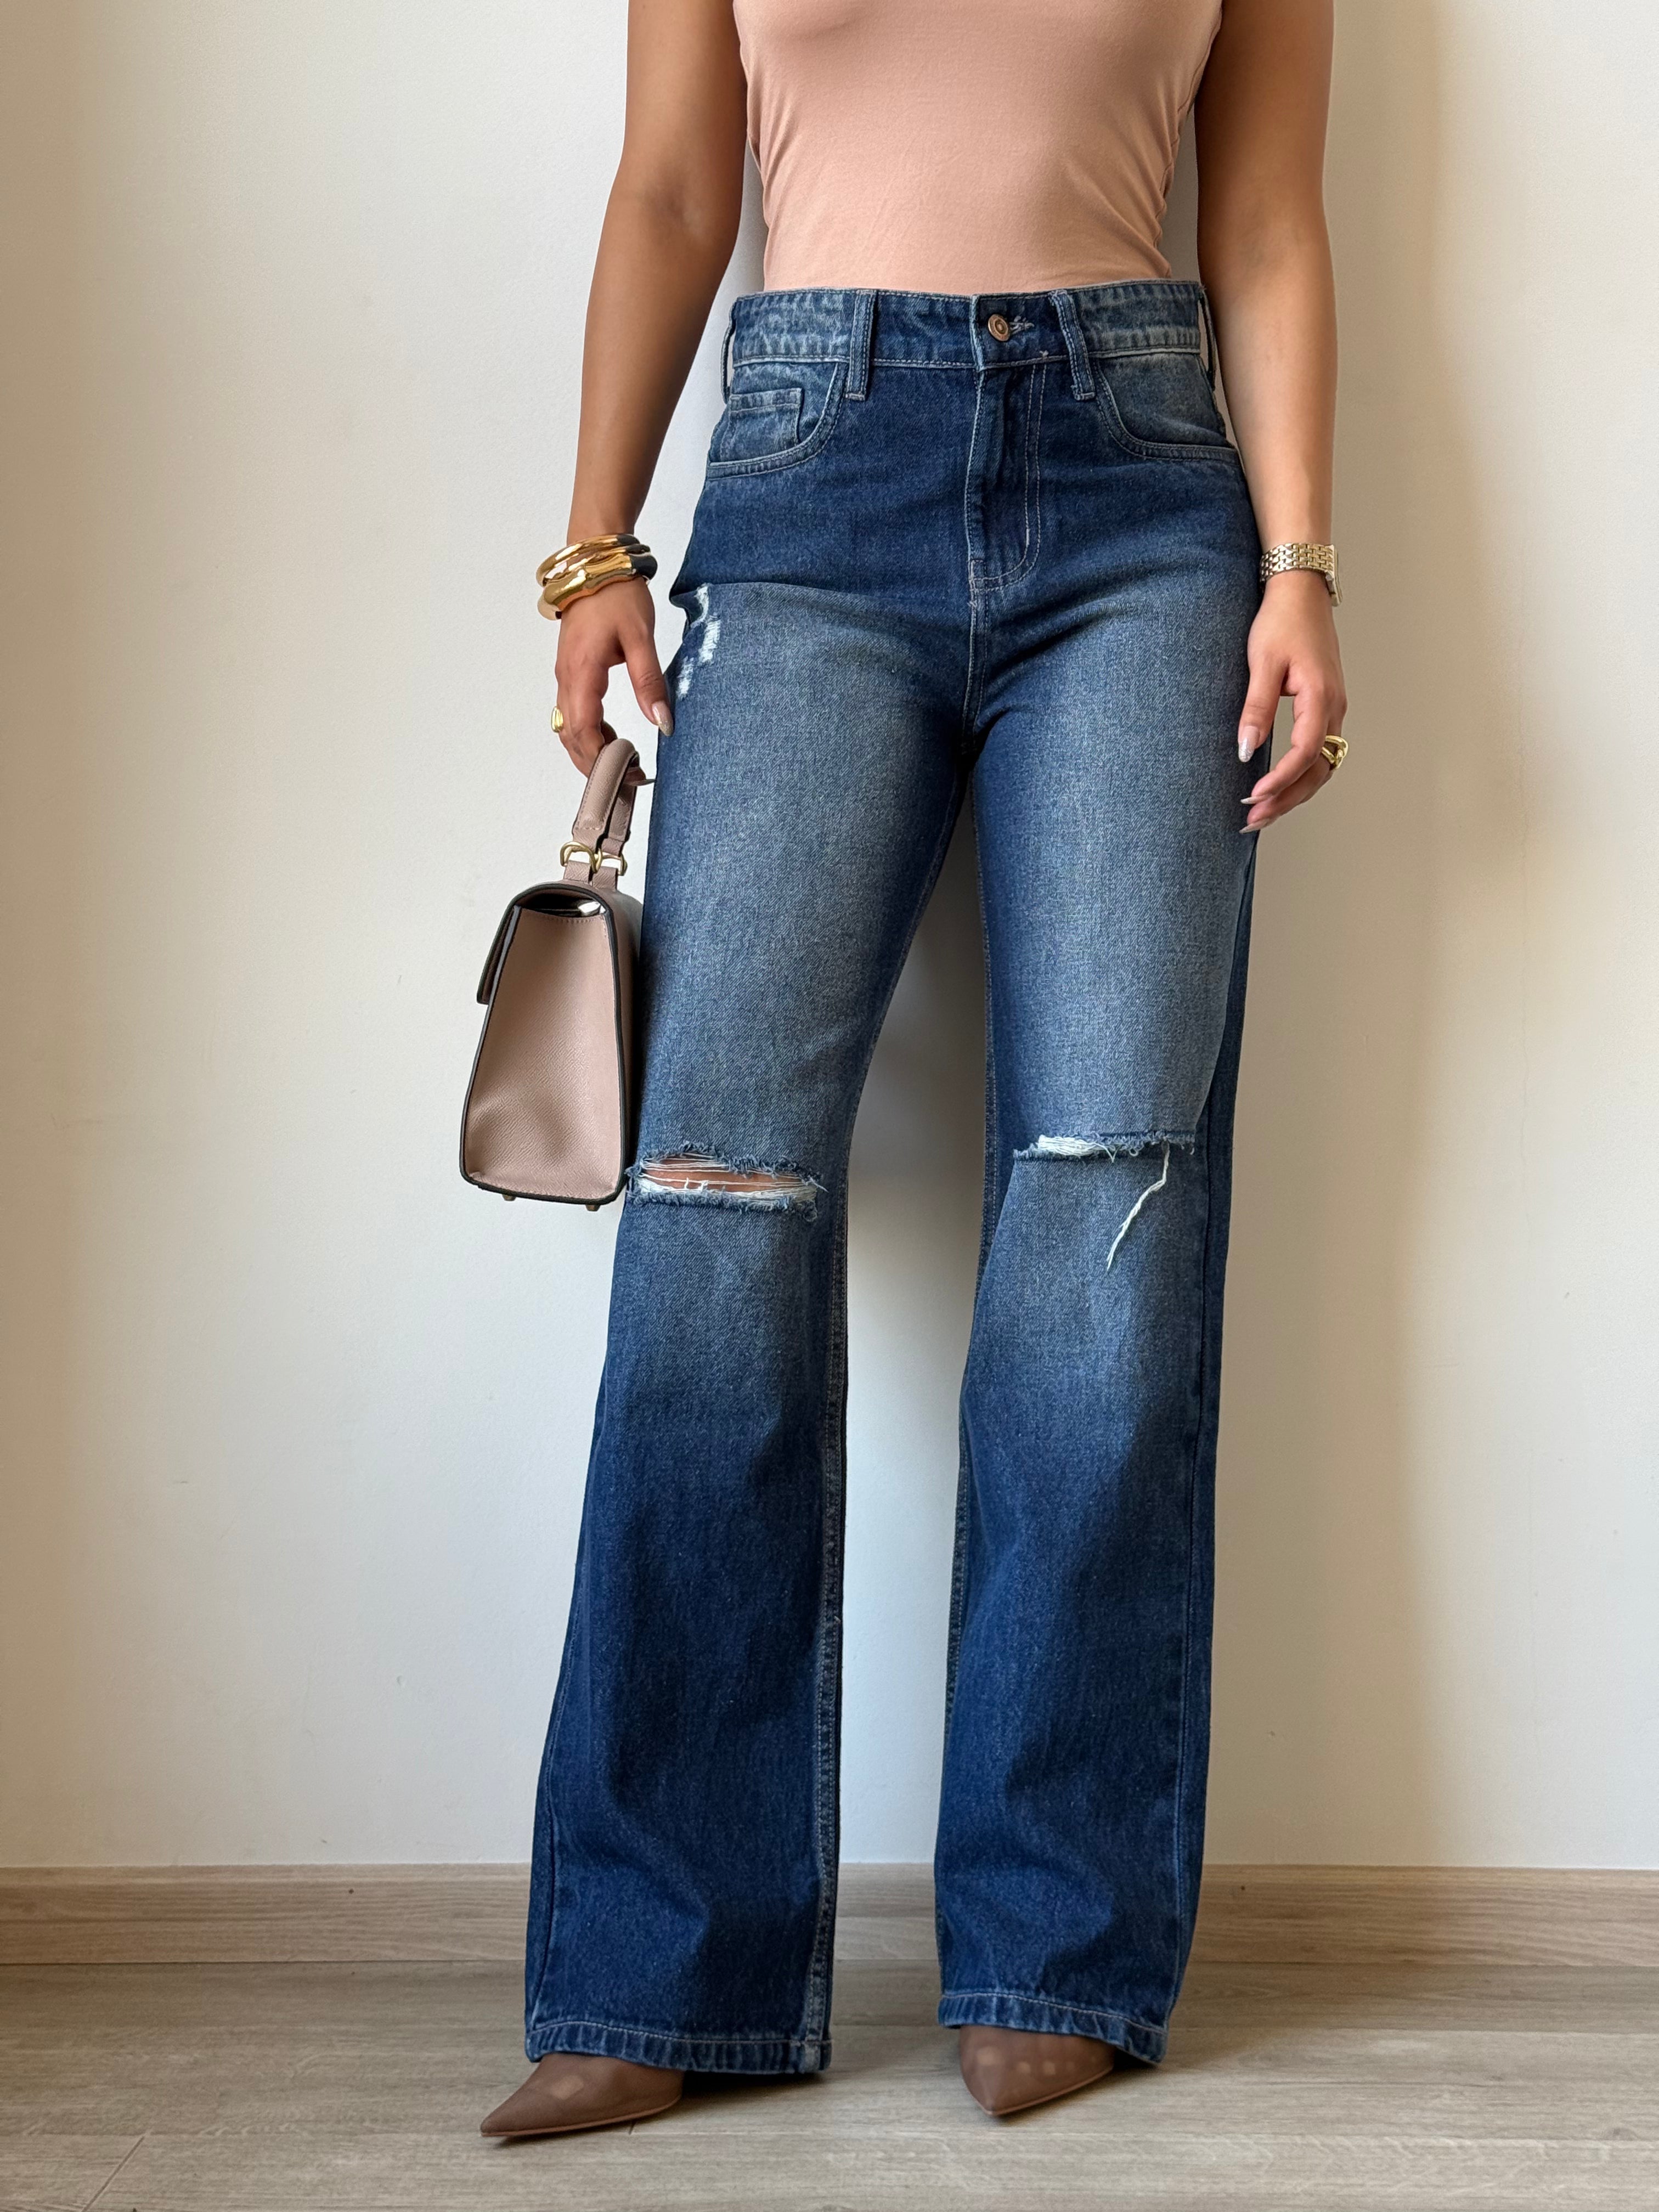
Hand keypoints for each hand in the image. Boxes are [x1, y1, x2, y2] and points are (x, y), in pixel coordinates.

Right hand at [553, 577, 672, 775]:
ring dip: (591, 750)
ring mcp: (566, 675)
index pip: (583, 731)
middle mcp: (567, 677)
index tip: (625, 777)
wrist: (595, 562)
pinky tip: (613, 739)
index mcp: (582, 672)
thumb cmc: (616, 593)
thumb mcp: (641, 637)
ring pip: (569, 727)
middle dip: (595, 765)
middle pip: (571, 737)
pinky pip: (574, 713)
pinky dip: (590, 732)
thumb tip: (662, 722)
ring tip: (623, 766)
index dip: (600, 760)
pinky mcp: (571, 671)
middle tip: (626, 783)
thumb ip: (650, 682)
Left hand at [1236, 571, 1347, 829]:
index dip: (1280, 780)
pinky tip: (1278, 788)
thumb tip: (1244, 750)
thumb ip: (1255, 708)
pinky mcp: (1327, 707)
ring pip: (1323, 766)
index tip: (1252, 797)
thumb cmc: (1281, 621)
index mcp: (1321, 697)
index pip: (1305, 753)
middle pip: (1318, 770)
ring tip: (1262, 814)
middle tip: (1252, 820)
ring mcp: (1334, 709)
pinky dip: (1301, 776)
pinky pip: (1321, 753)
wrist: (1301, 591)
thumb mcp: (1262, 663)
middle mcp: (1335, 708)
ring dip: (1294, 793)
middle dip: (1286, 799)